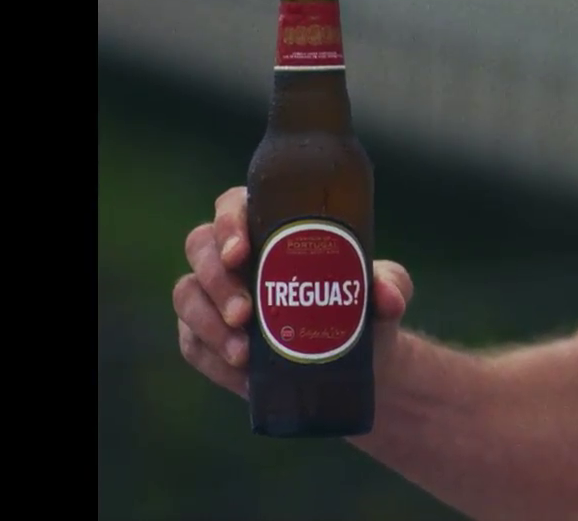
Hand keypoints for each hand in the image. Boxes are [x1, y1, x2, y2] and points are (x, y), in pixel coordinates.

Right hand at [174, 186, 412, 395]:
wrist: (360, 363)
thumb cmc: (367, 308)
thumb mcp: (386, 291)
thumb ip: (391, 286)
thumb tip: (387, 298)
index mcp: (271, 224)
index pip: (234, 206)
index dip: (229, 223)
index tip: (242, 252)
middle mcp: (235, 256)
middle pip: (200, 247)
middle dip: (216, 279)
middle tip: (244, 313)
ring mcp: (214, 296)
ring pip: (186, 296)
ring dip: (207, 322)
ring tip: (243, 352)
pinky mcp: (207, 338)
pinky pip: (192, 344)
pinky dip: (211, 357)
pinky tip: (239, 372)